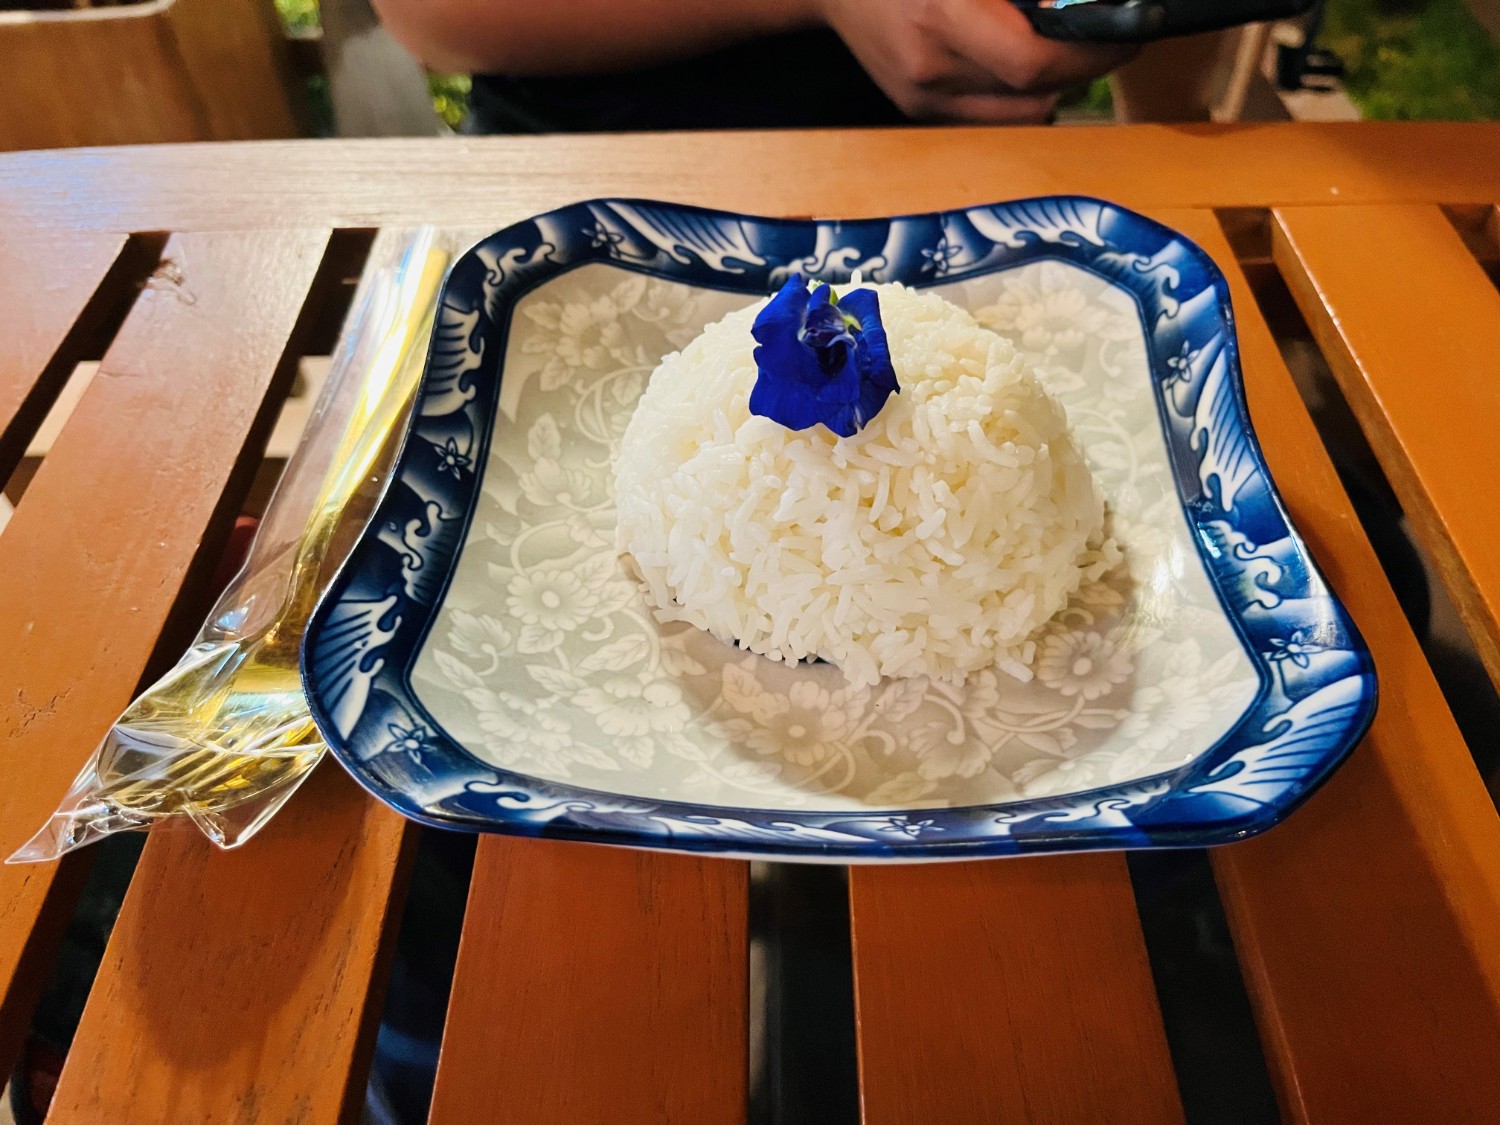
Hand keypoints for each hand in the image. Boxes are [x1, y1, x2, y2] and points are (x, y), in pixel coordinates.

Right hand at [819, 0, 1134, 122]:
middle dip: (1080, 71)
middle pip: (1033, 97)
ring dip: (1051, 87)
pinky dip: (1017, 94)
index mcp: (941, 17)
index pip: (1031, 64)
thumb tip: (1071, 9)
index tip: (1125, 37)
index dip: (1088, 56)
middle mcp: (930, 70)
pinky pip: (990, 116)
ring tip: (1061, 48)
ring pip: (1019, 115)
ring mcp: (922, 99)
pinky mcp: (919, 111)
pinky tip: (1018, 61)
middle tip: (1105, 40)